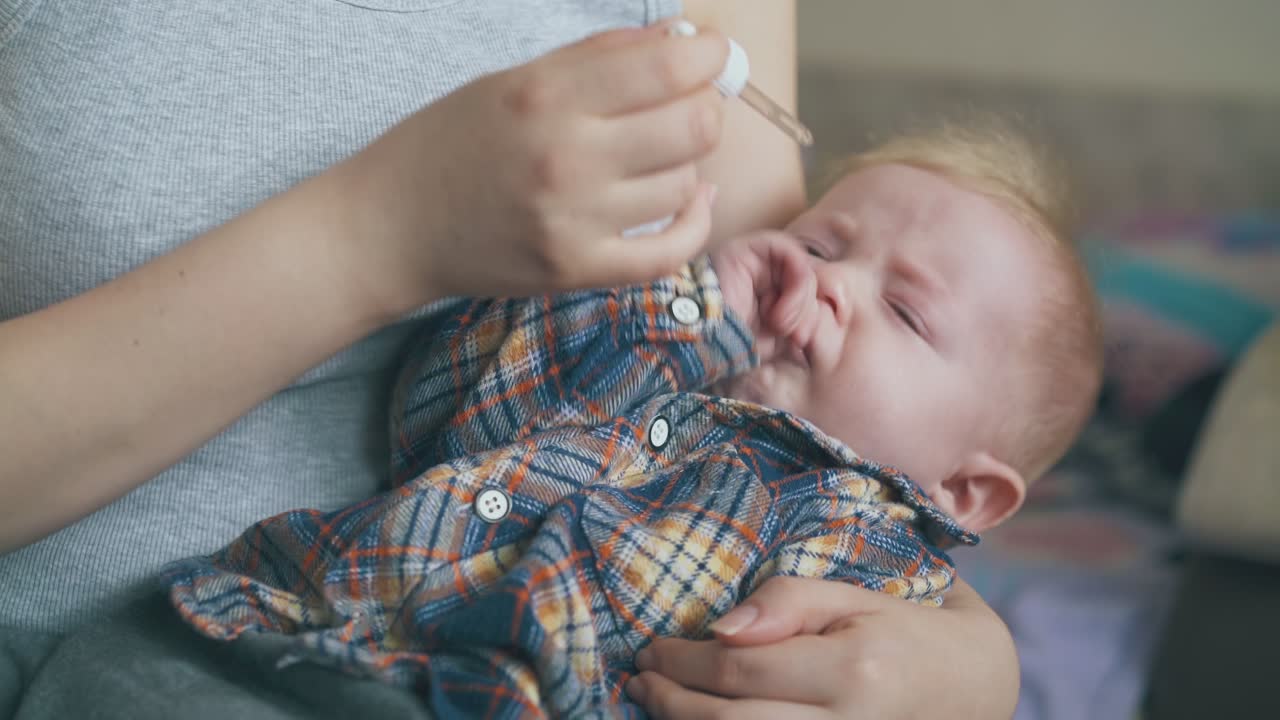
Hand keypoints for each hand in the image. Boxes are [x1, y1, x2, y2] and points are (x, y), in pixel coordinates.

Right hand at [335, 23, 730, 314]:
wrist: (392, 227)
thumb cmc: (449, 143)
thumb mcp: (513, 81)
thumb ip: (599, 58)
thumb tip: (679, 41)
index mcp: (548, 96)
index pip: (668, 69)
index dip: (709, 57)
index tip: (711, 56)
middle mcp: (566, 157)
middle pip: (693, 127)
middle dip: (705, 109)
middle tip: (685, 107)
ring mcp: (574, 220)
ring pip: (684, 185)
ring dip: (684, 166)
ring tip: (653, 158)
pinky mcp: (577, 270)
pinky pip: (670, 252)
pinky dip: (695, 224)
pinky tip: (693, 202)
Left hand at [627, 576, 1018, 719]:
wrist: (975, 686)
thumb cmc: (907, 630)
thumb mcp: (855, 597)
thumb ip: (788, 603)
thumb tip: (718, 627)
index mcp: (853, 670)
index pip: (739, 667)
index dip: (682, 660)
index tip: (652, 646)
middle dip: (671, 700)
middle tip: (640, 677)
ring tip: (654, 702)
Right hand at [712, 231, 817, 363]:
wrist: (699, 341)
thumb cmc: (731, 345)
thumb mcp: (777, 339)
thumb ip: (803, 323)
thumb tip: (829, 313)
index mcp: (771, 294)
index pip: (811, 292)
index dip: (817, 312)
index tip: (806, 341)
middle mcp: (765, 273)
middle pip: (810, 281)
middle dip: (808, 313)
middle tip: (795, 338)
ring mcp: (756, 258)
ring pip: (804, 269)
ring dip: (799, 304)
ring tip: (778, 326)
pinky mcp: (749, 247)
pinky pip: (790, 252)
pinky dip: (795, 283)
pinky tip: (778, 310)